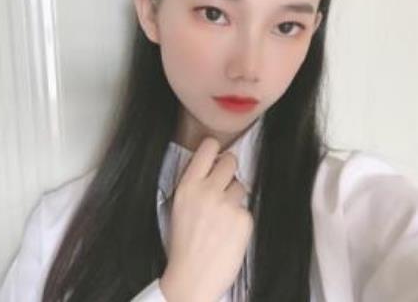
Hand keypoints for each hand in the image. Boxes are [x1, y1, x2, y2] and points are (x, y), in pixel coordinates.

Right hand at [159, 137, 253, 301]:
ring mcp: (227, 204)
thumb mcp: (179, 205)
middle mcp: (208, 190)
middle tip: (224, 183)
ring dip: (234, 197)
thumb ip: (195, 182)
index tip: (216, 153)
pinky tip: (228, 231)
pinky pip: (246, 208)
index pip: (208, 147)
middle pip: (230, 161)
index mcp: (188, 185)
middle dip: (229, 170)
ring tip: (222, 216)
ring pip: (240, 186)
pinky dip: (240, 218)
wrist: (192, 277)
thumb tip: (213, 164)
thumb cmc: (183, 242)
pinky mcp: (243, 219)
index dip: (215, 148)